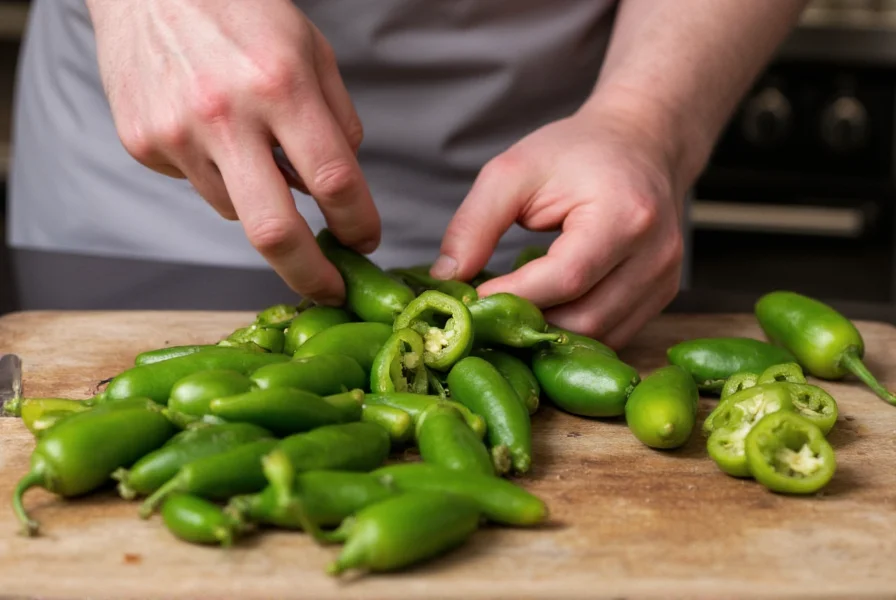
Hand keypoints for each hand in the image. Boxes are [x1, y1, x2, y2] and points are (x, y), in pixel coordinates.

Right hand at [87, 0, 379, 303]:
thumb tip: (342, 185)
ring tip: (253, 146)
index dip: (359, 223)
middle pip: (274, 231)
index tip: (366, 242)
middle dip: (310, 276)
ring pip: (237, 210)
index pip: (334, 180)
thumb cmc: (240, 9)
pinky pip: (199, 186)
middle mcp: (225, 113)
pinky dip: (220, 174)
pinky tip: (211, 129)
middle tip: (329, 290)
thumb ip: (337, 120)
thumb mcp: (310, 49)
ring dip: (260, 200)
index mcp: (281, 84)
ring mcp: (177, 132)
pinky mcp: (143, 143)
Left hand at [432, 103, 688, 348]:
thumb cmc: (575, 153)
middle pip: (584, 318)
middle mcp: (654, 254)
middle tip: (486, 315)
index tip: (471, 301)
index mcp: (624, 215)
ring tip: (512, 313)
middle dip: (529, 324)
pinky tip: (545, 311)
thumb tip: (445, 279)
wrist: (642, 143)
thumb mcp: (513, 171)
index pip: (565, 278)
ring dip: (549, 334)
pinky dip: (573, 331)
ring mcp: (664, 279)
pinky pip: (613, 333)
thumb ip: (474, 223)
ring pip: (599, 336)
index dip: (514, 297)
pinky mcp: (662, 294)